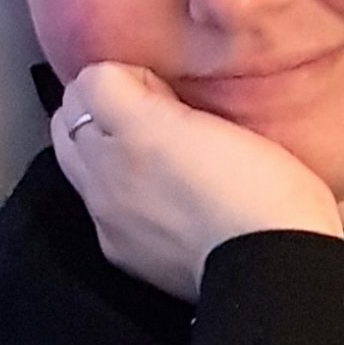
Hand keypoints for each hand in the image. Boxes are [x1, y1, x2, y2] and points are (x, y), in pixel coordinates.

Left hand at [52, 62, 342, 299]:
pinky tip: (157, 200)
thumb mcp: (222, 120)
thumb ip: (167, 98)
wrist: (274, 268)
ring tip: (149, 155)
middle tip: (147, 113)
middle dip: (98, 107)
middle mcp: (105, 172)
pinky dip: (115, 195)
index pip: (93, 79)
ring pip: (74, 162)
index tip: (163, 88)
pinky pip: (99, 208)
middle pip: (69, 118)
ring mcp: (108, 216)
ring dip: (100, 149)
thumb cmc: (265, 189)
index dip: (129, 75)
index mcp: (136, 130)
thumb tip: (138, 87)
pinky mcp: (121, 253)